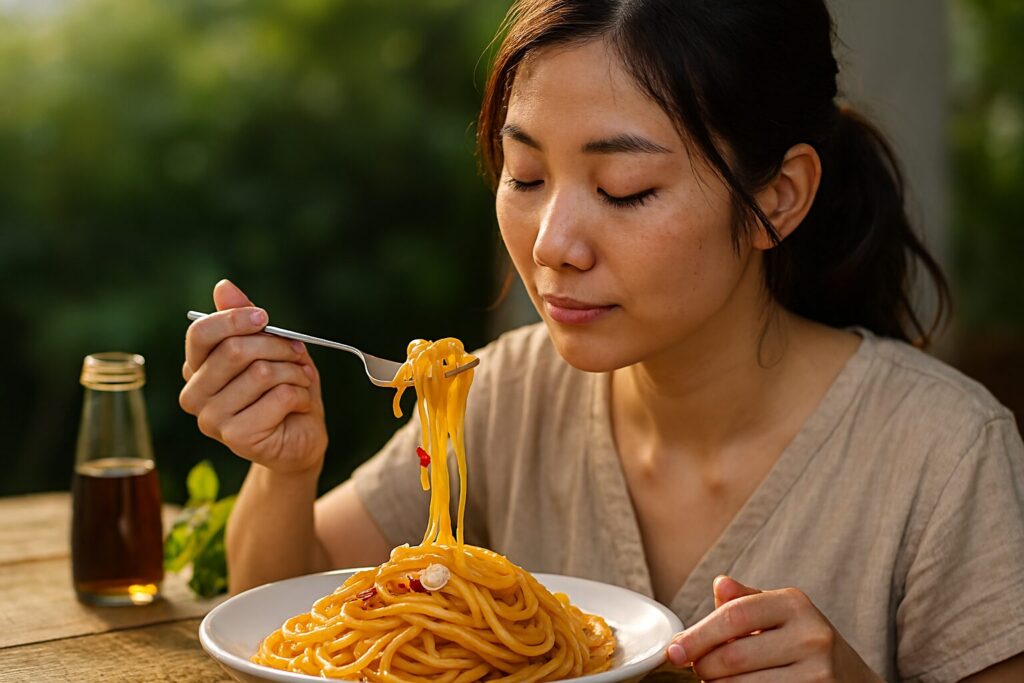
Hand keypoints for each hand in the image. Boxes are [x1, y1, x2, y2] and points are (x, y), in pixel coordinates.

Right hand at [179, 279, 327, 474]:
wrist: (300, 439)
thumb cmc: (282, 390)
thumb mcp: (269, 348)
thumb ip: (244, 318)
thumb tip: (223, 287)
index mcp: (196, 368)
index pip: (201, 333)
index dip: (235, 319)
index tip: (264, 317)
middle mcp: (194, 394)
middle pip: (235, 350)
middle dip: (278, 346)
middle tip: (297, 354)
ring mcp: (211, 419)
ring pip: (262, 372)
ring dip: (294, 372)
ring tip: (301, 381)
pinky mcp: (236, 437)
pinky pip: (279, 396)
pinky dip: (300, 394)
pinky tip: (299, 405)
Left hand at [665, 576, 881, 681]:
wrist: (853, 680)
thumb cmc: (802, 642)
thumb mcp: (780, 614)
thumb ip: (746, 600)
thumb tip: (719, 584)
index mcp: (794, 603)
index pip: (733, 615)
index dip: (698, 635)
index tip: (673, 651)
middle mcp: (811, 635)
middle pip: (734, 656)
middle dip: (704, 667)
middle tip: (697, 670)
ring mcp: (819, 673)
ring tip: (715, 681)